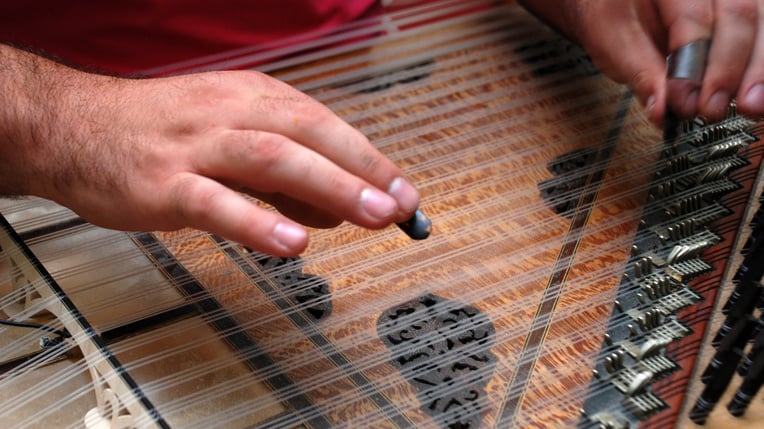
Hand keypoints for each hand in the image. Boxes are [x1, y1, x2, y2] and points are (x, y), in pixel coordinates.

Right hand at [0, 45, 418, 255]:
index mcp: (251, 99)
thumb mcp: (231, 137)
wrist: (74, 127)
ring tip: (367, 215)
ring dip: (326, 187)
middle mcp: (228, 114)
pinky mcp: (162, 184)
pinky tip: (291, 241)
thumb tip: (338, 210)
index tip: (403, 189)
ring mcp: (195, 147)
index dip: (368, 157)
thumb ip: (286, 176)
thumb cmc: (160, 131)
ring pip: (269, 159)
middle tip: (398, 204)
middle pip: (306, 134)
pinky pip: (214, 202)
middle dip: (359, 170)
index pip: (324, 124)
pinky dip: (257, 221)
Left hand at [522, 0, 763, 123]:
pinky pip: (762, 32)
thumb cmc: (615, 14)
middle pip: (738, 14)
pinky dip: (759, 63)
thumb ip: (640, 73)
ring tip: (752, 106)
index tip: (685, 105)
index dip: (691, 67)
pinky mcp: (745, 9)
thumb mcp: (612, 41)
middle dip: (730, 69)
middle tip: (714, 109)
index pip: (692, 19)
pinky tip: (758, 92)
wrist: (618, 1)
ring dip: (758, 68)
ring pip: (761, 22)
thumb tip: (663, 110)